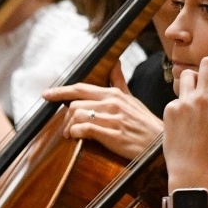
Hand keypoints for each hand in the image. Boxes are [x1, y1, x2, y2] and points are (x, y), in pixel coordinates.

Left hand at [42, 64, 163, 159]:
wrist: (160, 144)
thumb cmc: (145, 124)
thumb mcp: (132, 99)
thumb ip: (119, 82)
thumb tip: (115, 63)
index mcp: (114, 94)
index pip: (81, 88)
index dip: (60, 91)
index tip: (46, 95)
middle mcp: (112, 103)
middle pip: (74, 104)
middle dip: (65, 118)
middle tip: (66, 129)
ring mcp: (113, 119)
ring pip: (77, 115)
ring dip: (68, 128)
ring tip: (70, 136)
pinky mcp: (113, 135)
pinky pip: (84, 129)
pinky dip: (75, 134)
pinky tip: (77, 139)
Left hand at [163, 45, 207, 191]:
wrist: (191, 168)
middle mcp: (203, 98)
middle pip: (207, 63)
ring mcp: (184, 102)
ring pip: (188, 75)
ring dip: (194, 78)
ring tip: (196, 90)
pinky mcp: (170, 108)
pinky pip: (177, 97)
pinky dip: (182, 102)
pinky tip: (184, 117)